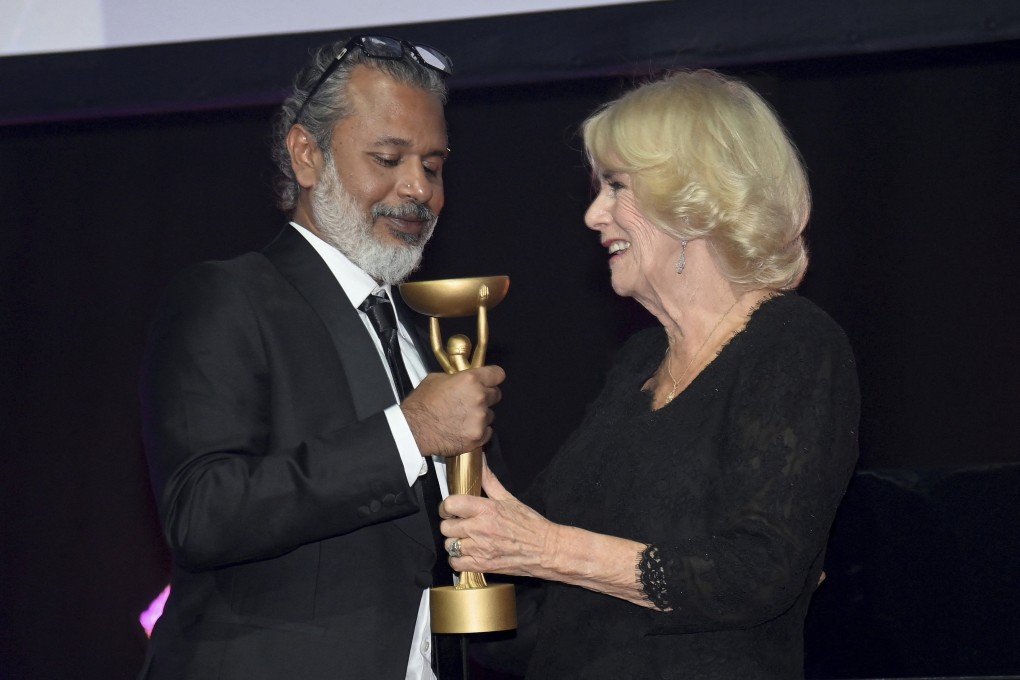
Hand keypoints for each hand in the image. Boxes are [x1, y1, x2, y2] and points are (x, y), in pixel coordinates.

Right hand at [401, 365, 503, 456]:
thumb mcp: (436, 379)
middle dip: (486, 396)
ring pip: (490, 415)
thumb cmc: (422, 403)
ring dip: (480, 415)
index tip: (490, 380)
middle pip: (496, 394)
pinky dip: (478, 431)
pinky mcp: (478, 437)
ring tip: (463, 418)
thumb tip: (463, 379)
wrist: (413, 430)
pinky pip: (487, 432)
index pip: (498, 374)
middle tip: (470, 401)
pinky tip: (463, 430)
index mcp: (471, 380)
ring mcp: (480, 419)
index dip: (494, 376)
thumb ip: (456, 378)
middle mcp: (480, 398)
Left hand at [439, 462, 553, 577]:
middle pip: (446, 526)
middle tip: (460, 524)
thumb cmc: (530, 525)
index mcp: (486, 510)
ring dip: (455, 542)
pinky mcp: (481, 565)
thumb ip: (489, 480)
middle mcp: (480, 529)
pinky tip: (467, 553)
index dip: (447, 506)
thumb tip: (480, 463)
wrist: (545, 549)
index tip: (451, 509)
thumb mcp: (508, 498)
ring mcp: (479, 549)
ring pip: (449, 545)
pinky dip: (458, 560)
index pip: (450, 504)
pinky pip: (455, 563)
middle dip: (451, 524)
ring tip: (465, 539)